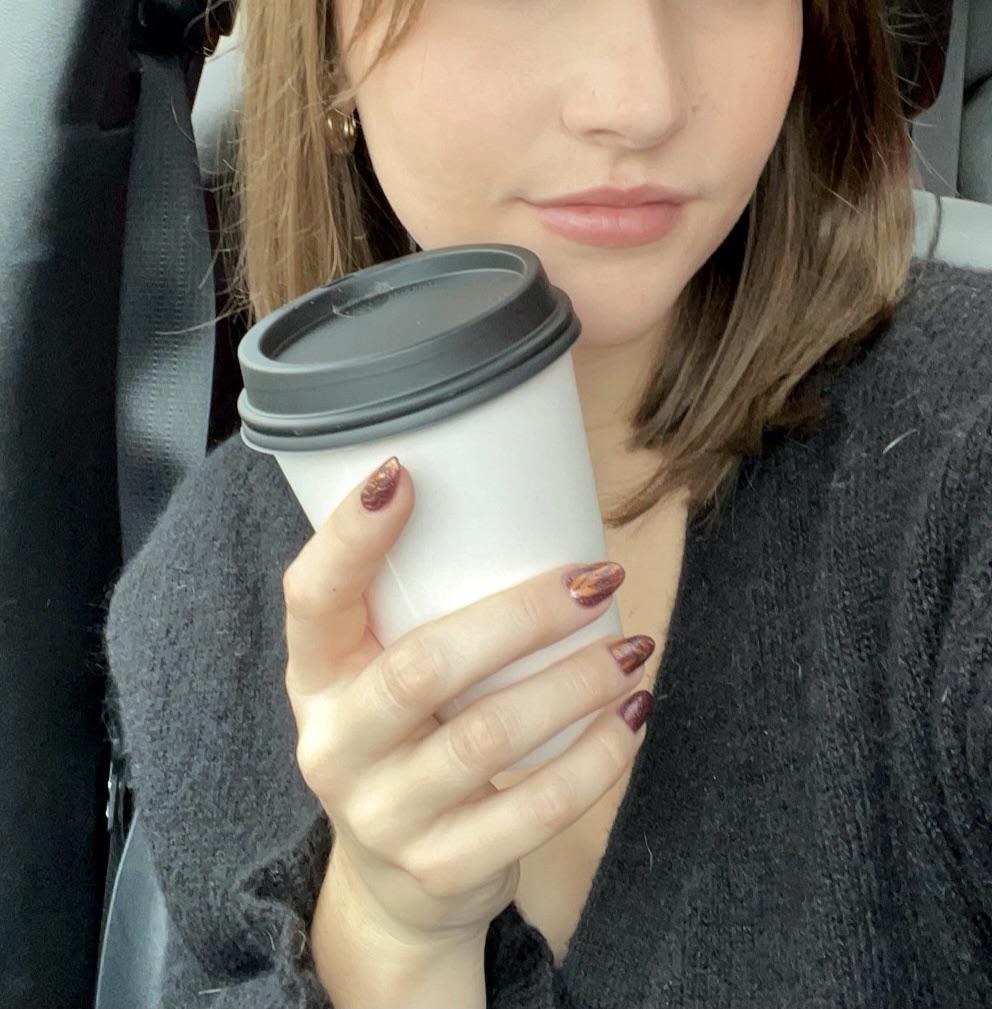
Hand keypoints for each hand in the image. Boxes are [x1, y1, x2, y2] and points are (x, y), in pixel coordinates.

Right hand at [281, 456, 652, 951]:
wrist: (393, 889)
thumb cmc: (406, 739)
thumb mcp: (378, 676)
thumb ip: (415, 609)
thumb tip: (521, 499)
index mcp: (315, 676)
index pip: (311, 598)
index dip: (348, 537)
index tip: (404, 474)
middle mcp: (334, 746)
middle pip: (423, 668)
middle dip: (520, 616)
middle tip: (594, 579)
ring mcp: (383, 816)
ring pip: (488, 738)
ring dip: (574, 683)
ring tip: (631, 646)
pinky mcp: (442, 869)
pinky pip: (534, 811)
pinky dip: (596, 759)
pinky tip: (632, 715)